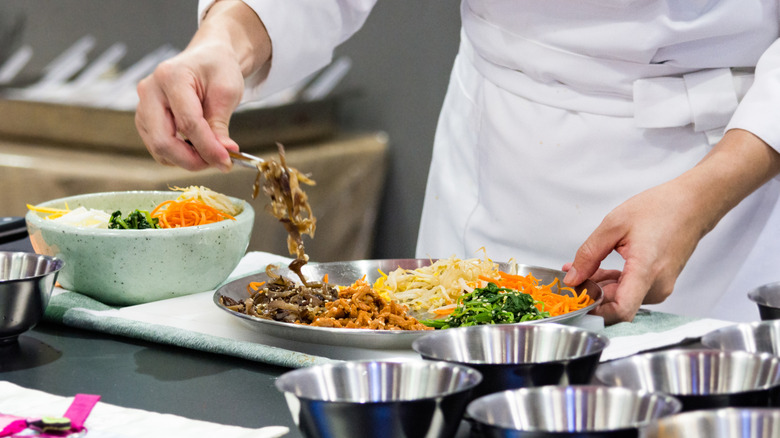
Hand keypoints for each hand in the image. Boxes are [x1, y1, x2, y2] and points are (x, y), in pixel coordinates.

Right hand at [135, 44, 243, 170]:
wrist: (207, 58)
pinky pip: (158, 147)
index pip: (187, 123)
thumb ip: (221, 124)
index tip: (227, 162)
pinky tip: (197, 148)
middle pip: (163, 140)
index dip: (208, 148)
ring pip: (158, 148)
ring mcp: (143, 106)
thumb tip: (223, 154)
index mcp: (171, 77)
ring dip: (186, 159)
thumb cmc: (218, 69)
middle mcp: (149, 91)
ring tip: (211, 153)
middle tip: (219, 163)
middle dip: (192, 160)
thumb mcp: (227, 91)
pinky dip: (178, 155)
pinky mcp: (145, 120)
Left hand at [562, 180, 702, 324]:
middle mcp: (657, 285)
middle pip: (617, 304)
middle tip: (570, 279)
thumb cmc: (660, 209)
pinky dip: (613, 284)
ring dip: (600, 288)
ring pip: (623, 298)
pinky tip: (597, 271)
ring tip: (580, 269)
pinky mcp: (660, 283)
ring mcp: (660, 286)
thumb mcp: (614, 225)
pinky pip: (632, 291)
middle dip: (590, 295)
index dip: (596, 312)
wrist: (692, 205)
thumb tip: (573, 278)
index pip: (621, 310)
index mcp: (646, 271)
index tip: (576, 302)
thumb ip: (589, 254)